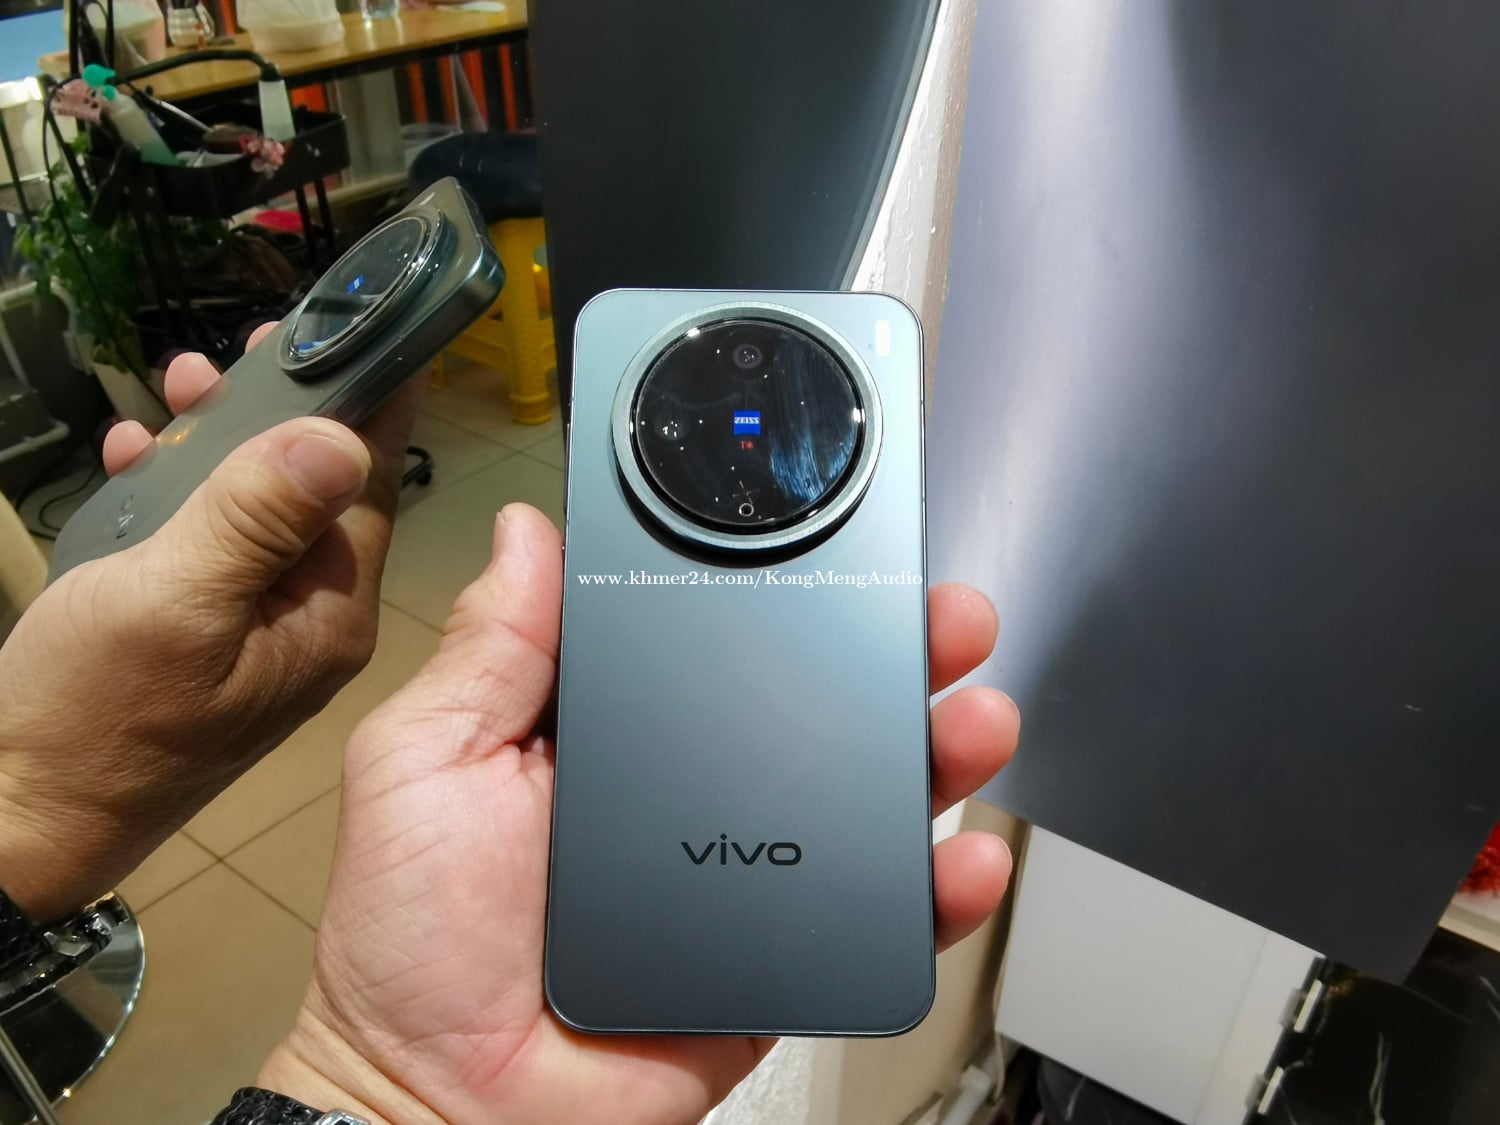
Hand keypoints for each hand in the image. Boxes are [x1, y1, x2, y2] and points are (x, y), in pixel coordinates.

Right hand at [0, 324, 418, 920]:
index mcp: (328, 613)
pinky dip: (176, 490)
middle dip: (282, 411)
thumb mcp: (175, 599)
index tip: (363, 324)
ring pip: (255, 505)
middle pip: (316, 486)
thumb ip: (257, 517)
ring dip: (222, 441)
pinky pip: (205, 540)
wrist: (9, 820)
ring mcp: (250, 626)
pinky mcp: (195, 631)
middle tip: (243, 350)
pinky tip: (136, 457)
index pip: (374, 485)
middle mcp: (306, 617)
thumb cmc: (89, 717)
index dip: (372, 400)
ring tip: (182, 384)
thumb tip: (345, 438)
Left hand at [261, 504, 1020, 1124]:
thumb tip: (529, 530)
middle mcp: (692, 785)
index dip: (787, 587)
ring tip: (977, 720)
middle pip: (817, 703)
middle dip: (895, 653)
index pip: (719, 634)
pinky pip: (875, 915)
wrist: (449, 1108)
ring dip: (938, 752)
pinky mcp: (784, 956)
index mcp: (617, 727)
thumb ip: (489, 649)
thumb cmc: (413, 939)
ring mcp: (748, 869)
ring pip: (867, 797)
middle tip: (944, 618)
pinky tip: (965, 859)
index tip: (844, 543)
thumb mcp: (427, 762)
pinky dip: (937, 890)